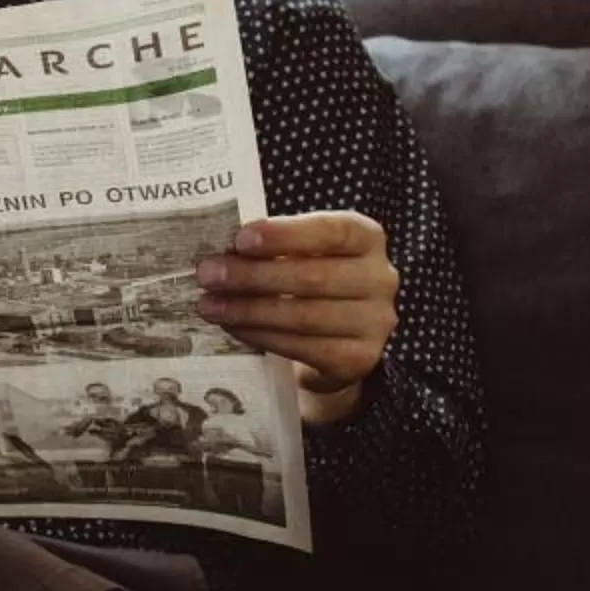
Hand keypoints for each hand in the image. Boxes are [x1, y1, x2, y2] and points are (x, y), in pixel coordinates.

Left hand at [194, 211, 397, 424]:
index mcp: (367, 238)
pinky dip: (261, 336)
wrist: (335, 338)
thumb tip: (222, 249)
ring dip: (249, 310)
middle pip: (313, 277)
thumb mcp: (302, 252)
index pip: (333, 231)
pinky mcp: (359, 359)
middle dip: (253, 276)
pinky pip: (303, 348)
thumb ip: (274, 245)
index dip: (286, 235)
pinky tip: (233, 327)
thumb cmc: (310, 280)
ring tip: (210, 305)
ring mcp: (375, 323)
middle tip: (208, 275)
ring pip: (304, 316)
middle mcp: (380, 279)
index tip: (240, 239)